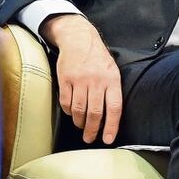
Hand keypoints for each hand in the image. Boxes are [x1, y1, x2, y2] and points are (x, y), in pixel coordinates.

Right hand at [41, 14, 122, 144]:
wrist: (78, 38)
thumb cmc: (98, 58)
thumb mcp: (112, 70)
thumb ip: (112, 90)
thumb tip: (111, 117)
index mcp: (111, 79)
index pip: (114, 108)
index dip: (111, 126)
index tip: (107, 139)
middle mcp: (96, 80)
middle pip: (95, 113)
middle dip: (92, 130)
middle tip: (89, 139)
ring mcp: (79, 79)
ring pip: (79, 110)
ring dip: (79, 122)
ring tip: (81, 126)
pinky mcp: (65, 78)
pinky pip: (66, 102)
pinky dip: (68, 111)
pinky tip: (71, 113)